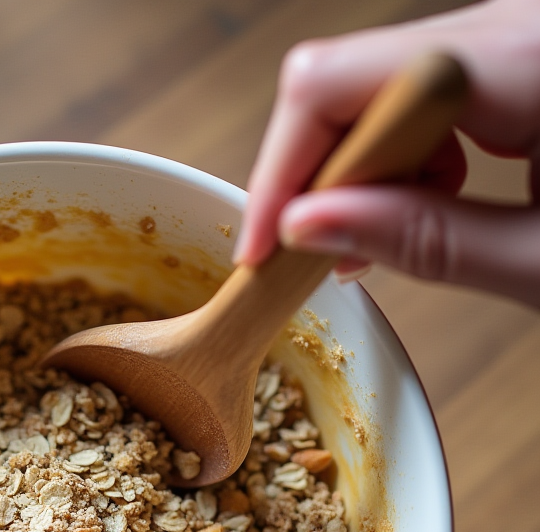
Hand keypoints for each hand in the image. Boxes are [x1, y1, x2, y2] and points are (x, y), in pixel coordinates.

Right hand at [234, 0, 539, 305]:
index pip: (334, 83)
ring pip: (372, 87)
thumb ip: (428, 240)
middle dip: (313, 176)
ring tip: (373, 242)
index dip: (279, 169)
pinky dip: (396, 160)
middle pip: (343, 78)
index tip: (262, 249)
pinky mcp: (512, 56)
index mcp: (523, 60)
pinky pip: (414, 93)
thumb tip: (305, 226)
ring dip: (353, 173)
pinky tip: (417, 206)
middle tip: (315, 257)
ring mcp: (508, 37)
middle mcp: (509, 28)